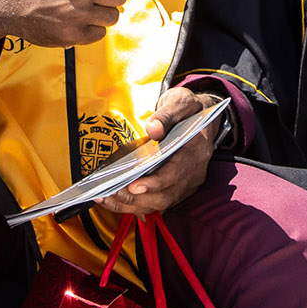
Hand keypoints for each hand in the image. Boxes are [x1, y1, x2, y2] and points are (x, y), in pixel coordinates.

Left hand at [99, 87, 219, 214]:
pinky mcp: (177, 189)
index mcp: (195, 151)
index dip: (155, 183)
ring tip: (105, 197)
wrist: (201, 118)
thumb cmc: (188, 110)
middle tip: (111, 192)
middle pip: (165, 196)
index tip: (134, 185)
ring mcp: (185, 184)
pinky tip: (114, 200)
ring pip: (159, 203)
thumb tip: (152, 128)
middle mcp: (192, 173)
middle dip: (136, 198)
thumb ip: (167, 115)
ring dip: (131, 204)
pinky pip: (156, 203)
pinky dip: (135, 205)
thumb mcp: (180, 102)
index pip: (176, 173)